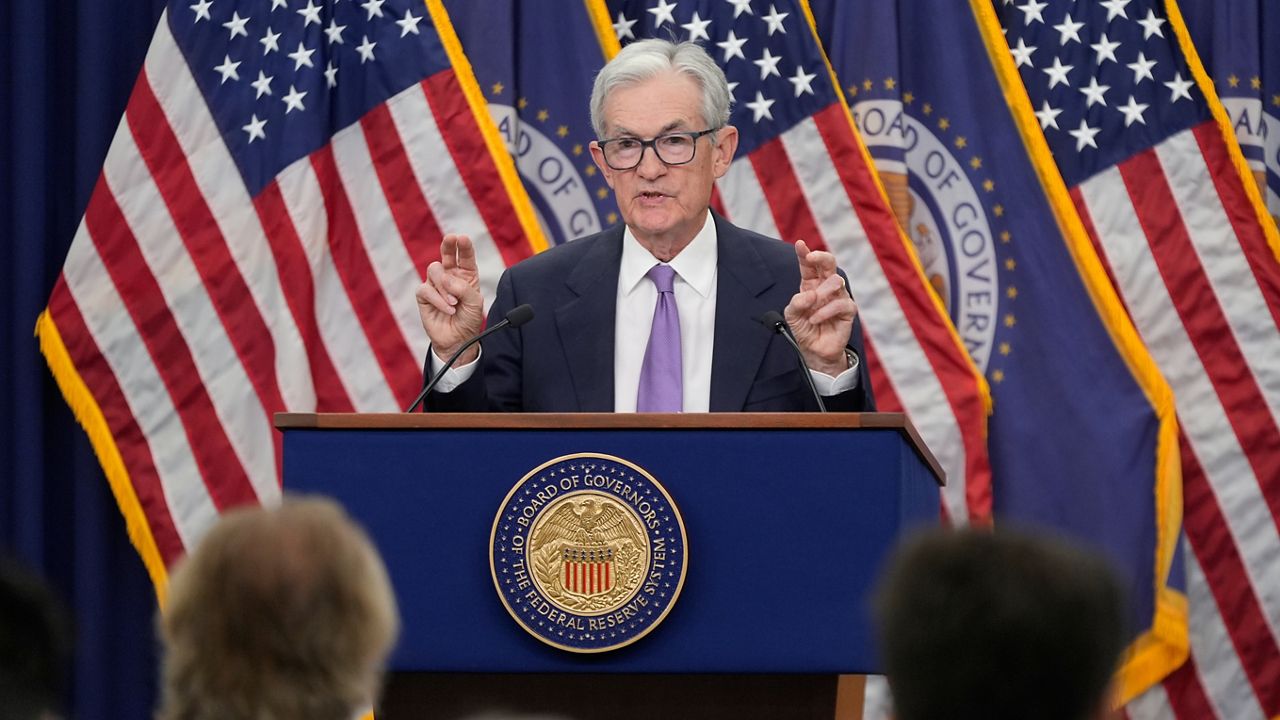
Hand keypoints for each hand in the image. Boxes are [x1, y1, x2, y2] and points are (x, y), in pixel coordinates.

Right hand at [416, 234, 484, 363]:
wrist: (458, 340)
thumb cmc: (469, 320)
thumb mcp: (475, 303)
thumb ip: (464, 288)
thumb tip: (446, 278)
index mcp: (466, 275)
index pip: (464, 257)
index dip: (463, 246)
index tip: (462, 238)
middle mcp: (450, 276)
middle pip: (446, 255)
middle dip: (448, 245)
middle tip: (451, 239)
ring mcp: (436, 285)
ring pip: (434, 271)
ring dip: (445, 287)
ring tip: (454, 303)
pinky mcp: (424, 296)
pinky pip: (426, 289)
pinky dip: (438, 300)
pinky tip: (448, 309)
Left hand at [784, 240, 857, 375]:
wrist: (815, 350)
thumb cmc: (804, 328)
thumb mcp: (792, 316)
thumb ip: (796, 303)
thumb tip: (810, 294)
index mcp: (811, 284)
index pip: (809, 265)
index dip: (805, 253)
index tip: (800, 244)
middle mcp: (826, 287)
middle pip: (829, 264)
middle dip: (821, 257)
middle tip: (811, 258)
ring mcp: (839, 296)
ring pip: (836, 281)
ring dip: (821, 293)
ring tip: (811, 309)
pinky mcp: (848, 310)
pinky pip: (841, 303)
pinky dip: (825, 311)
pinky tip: (816, 319)